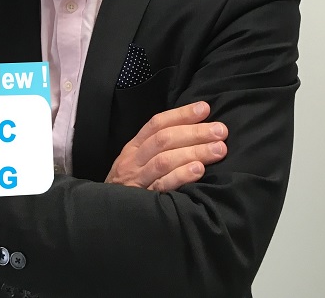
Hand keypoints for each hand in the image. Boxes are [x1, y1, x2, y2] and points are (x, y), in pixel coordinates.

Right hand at [105, 101, 227, 191]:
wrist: (104, 216)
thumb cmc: (130, 185)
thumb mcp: (138, 161)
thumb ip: (159, 147)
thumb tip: (196, 129)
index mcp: (134, 147)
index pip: (157, 124)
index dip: (181, 114)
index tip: (205, 109)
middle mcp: (133, 160)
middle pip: (164, 140)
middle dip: (195, 133)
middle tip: (221, 131)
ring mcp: (137, 179)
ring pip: (165, 160)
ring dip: (194, 152)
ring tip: (218, 150)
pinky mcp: (143, 200)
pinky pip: (162, 186)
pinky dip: (181, 176)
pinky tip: (199, 171)